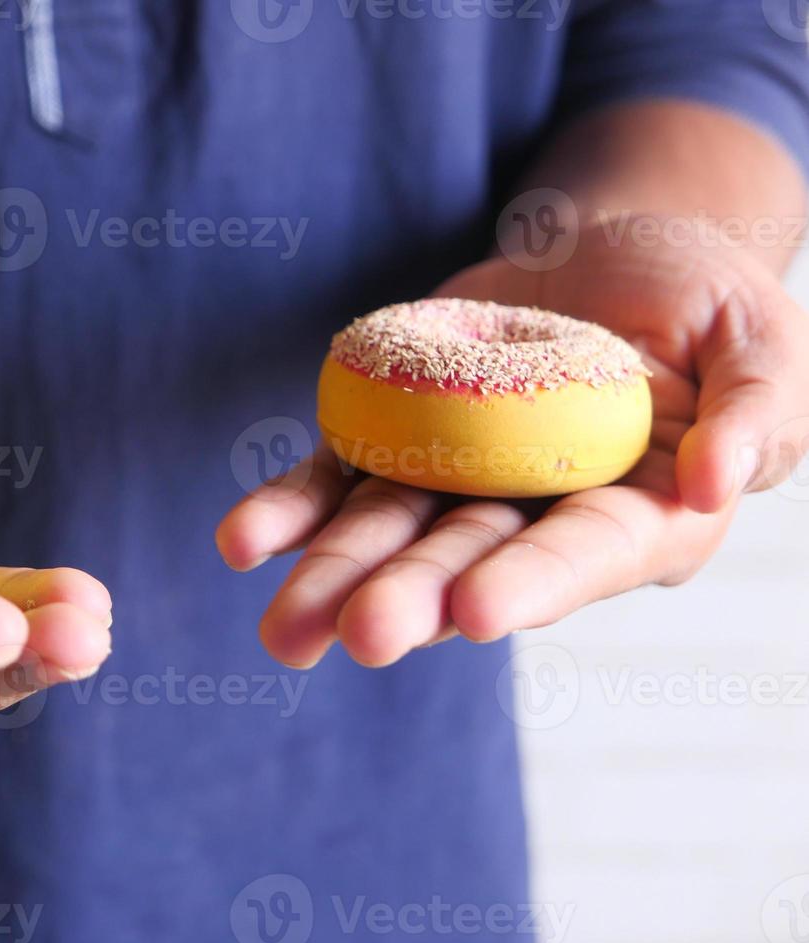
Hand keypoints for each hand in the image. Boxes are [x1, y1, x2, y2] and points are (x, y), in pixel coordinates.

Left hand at [216, 226, 808, 667]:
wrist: (605, 250)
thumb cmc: (701, 298)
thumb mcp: (760, 337)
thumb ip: (759, 409)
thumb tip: (717, 482)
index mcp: (638, 512)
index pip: (584, 553)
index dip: (532, 581)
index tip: (474, 611)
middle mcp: (535, 512)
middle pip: (469, 559)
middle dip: (414, 597)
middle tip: (363, 635)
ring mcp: (456, 480)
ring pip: (389, 534)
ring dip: (334, 577)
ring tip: (284, 633)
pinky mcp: (396, 438)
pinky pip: (336, 479)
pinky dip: (291, 509)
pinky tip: (242, 543)